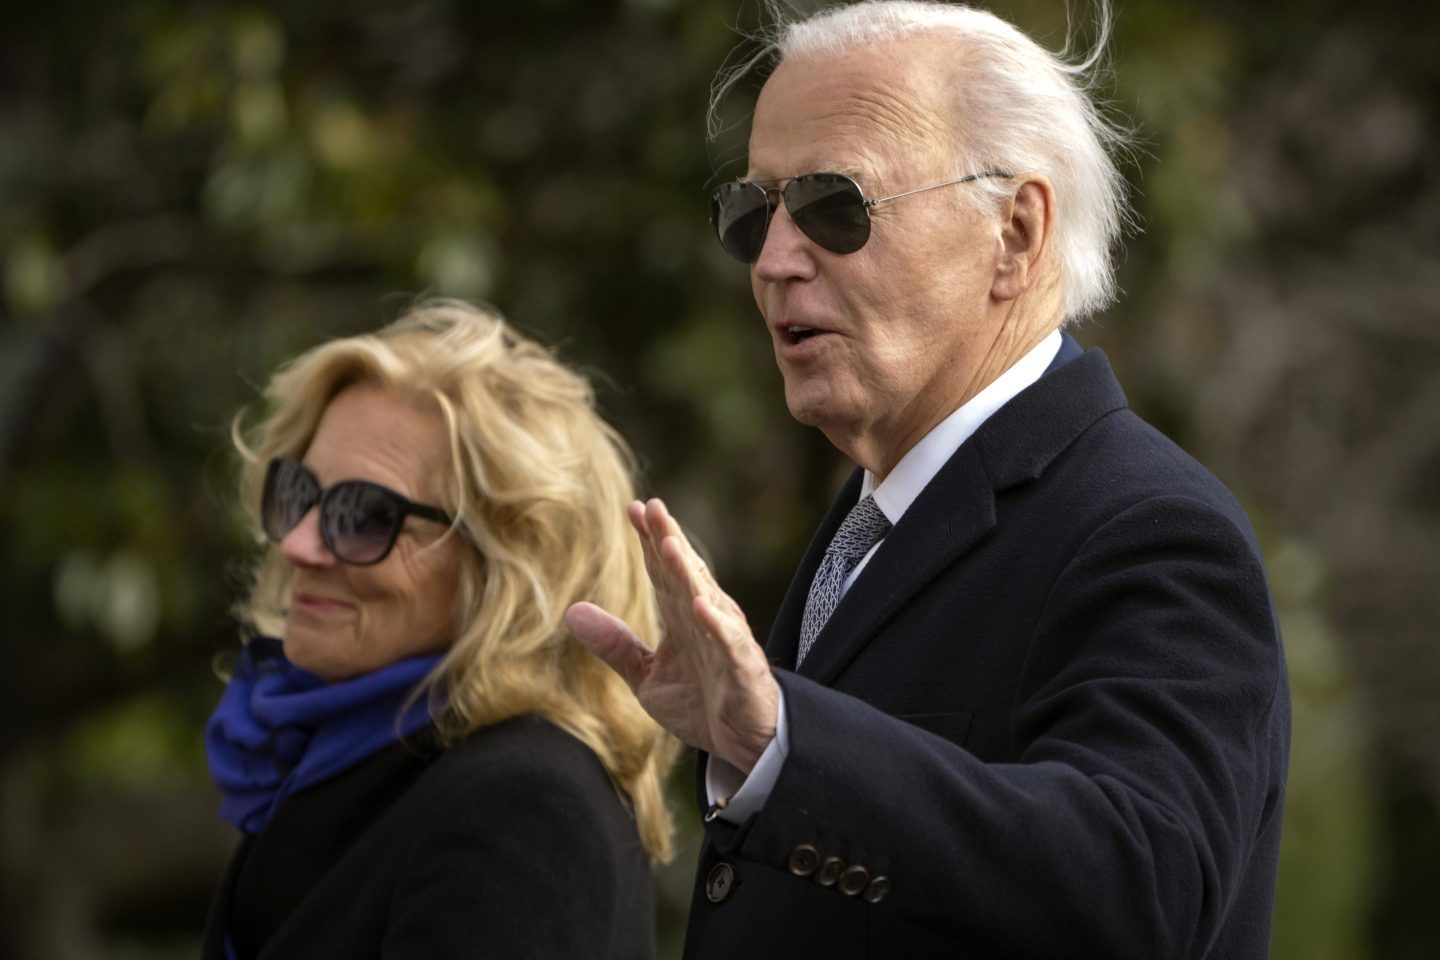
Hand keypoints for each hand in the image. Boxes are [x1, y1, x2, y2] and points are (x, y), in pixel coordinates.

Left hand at [565, 498, 778, 772]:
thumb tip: (571, 612)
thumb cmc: (701, 703)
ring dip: (688, 571)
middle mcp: (705, 619)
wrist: (743, 744)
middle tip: (652, 506)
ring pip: (704, 598)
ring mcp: (725, 640)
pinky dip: (716, 624)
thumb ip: (614, 645)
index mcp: (682, 618)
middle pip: (684, 573)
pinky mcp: (741, 667)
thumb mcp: (646, 676)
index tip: (633, 508)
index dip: (649, 541)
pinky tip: (700, 604)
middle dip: (668, 539)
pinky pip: (728, 642)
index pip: (663, 571)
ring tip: (669, 543)